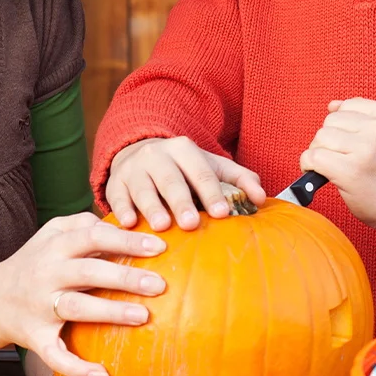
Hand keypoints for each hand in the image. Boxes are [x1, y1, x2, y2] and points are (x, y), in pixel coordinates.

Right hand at [0, 212, 167, 375]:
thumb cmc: (33, 262)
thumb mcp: (49, 233)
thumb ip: (81, 222)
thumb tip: (121, 222)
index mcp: (54, 248)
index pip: (92, 237)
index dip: (125, 240)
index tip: (159, 246)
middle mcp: (47, 275)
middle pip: (88, 271)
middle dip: (124, 276)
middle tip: (160, 284)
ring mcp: (41, 308)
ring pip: (76, 308)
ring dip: (109, 312)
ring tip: (143, 316)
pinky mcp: (36, 337)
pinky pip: (55, 355)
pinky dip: (77, 368)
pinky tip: (104, 374)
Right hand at [105, 136, 265, 229]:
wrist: (136, 151)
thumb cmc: (181, 167)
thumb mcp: (209, 165)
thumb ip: (238, 179)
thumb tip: (261, 198)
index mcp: (184, 149)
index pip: (201, 173)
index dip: (212, 193)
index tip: (222, 213)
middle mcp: (156, 155)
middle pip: (170, 180)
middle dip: (180, 202)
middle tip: (191, 223)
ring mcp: (132, 169)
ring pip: (142, 188)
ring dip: (151, 208)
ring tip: (161, 226)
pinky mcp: (114, 183)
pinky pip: (116, 197)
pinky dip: (121, 210)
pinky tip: (128, 223)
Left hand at [302, 99, 375, 237]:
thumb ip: (361, 116)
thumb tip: (332, 105)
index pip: (345, 107)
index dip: (342, 127)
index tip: (354, 145)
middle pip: (329, 122)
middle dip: (329, 140)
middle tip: (345, 158)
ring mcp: (366, 149)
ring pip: (319, 138)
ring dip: (320, 153)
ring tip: (339, 166)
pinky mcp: (350, 171)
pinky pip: (312, 157)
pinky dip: (309, 166)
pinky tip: (323, 174)